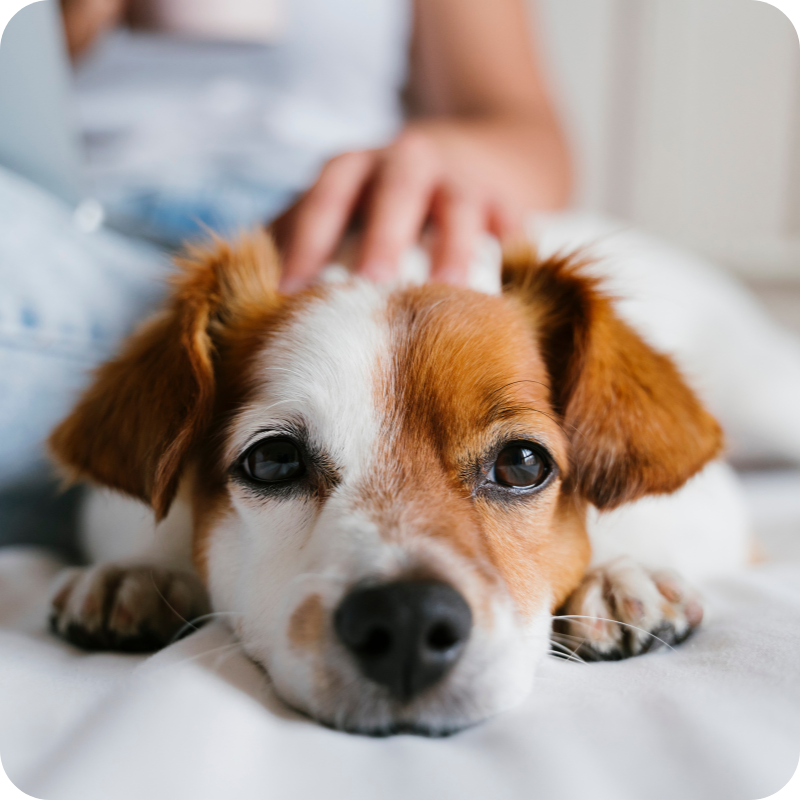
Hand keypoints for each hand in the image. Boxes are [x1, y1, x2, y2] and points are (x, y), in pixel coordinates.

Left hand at [273, 119, 564, 292]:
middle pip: (394, 194)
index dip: (307, 243)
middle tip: (371, 287)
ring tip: (450, 291)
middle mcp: (408, 162)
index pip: (325, 199)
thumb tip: (247, 298)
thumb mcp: (341, 204)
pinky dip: (512, 247)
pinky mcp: (507, 198)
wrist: (476, 154)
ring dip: (454, 247)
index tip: (291, 295)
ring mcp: (462, 179)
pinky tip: (509, 281)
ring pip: (459, 207)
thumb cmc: (386, 199)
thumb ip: (300, 237)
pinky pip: (512, 222)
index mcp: (356, 168)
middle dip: (383, 239)